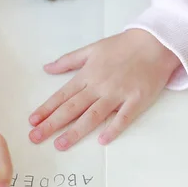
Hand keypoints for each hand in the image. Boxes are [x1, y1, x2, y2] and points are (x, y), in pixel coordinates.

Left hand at [28, 29, 180, 149]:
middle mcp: (99, 86)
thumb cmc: (123, 46)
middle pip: (72, 108)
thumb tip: (47, 68)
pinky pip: (124, 117)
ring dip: (75, 131)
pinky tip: (102, 140)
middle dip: (52, 124)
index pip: (62, 95)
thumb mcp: (92, 49)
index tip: (32, 122)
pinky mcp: (137, 100)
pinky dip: (113, 129)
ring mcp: (118, 94)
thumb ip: (68, 61)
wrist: (156, 42)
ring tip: (60, 144)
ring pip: (93, 116)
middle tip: (35, 137)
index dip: (46, 109)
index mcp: (87, 75)